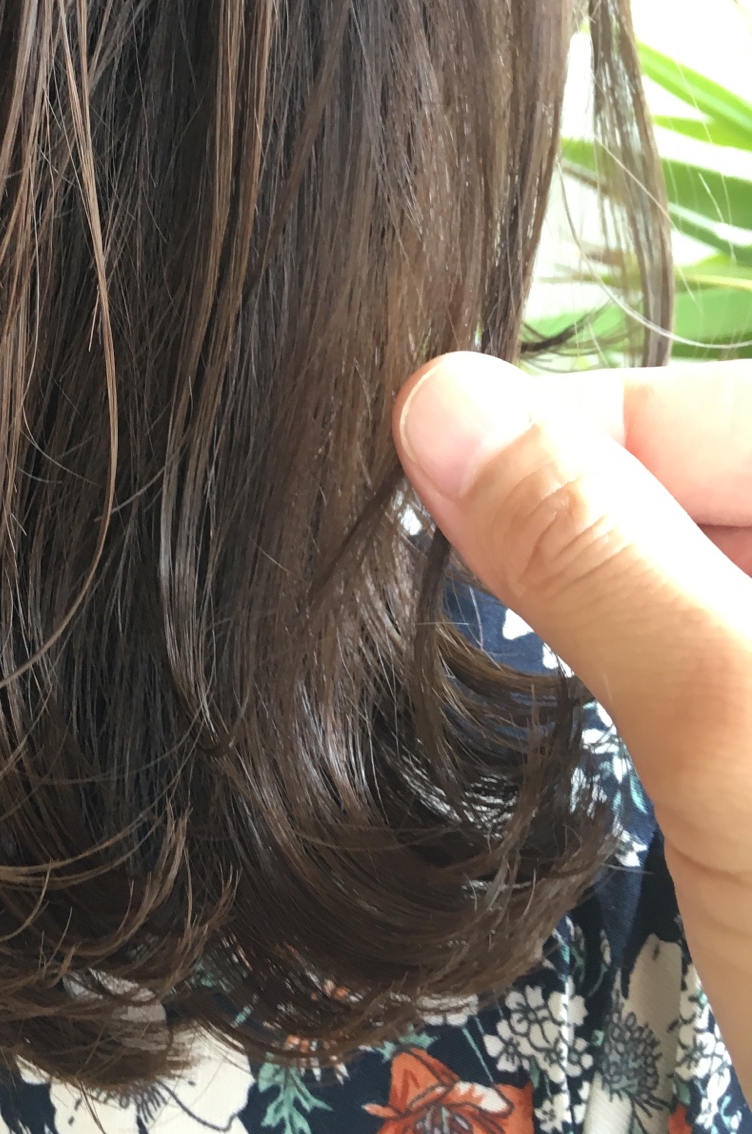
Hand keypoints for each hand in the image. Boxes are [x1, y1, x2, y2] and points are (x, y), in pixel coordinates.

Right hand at [392, 353, 751, 1092]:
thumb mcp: (736, 738)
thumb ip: (595, 554)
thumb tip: (435, 395)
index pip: (703, 406)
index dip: (553, 431)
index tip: (414, 485)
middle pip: (703, 485)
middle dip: (575, 525)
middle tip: (458, 590)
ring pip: (702, 574)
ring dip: (605, 599)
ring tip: (516, 643)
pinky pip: (720, 655)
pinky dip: (655, 668)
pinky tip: (617, 717)